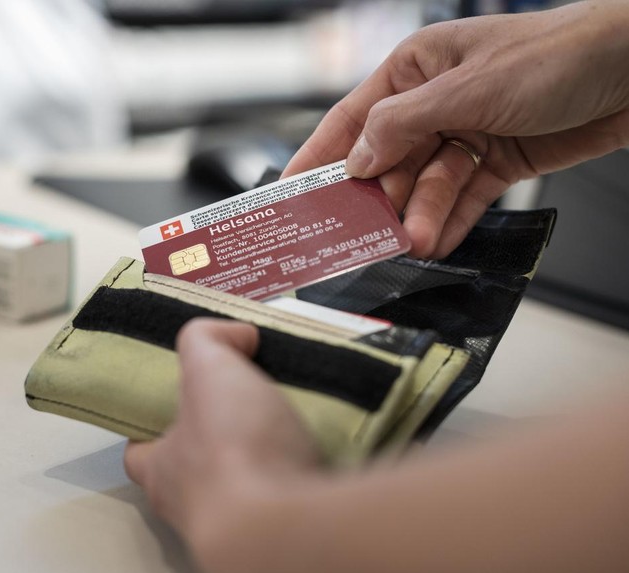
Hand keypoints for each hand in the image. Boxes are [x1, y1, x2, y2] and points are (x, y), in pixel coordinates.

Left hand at [124, 319, 320, 544]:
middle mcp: (193, 507)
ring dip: (265, 459)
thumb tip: (236, 334)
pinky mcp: (284, 535)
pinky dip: (303, 475)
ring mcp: (239, 527)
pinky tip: (324, 450)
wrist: (284, 524)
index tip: (179, 399)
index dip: (154, 424)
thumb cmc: (231, 449)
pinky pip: (289, 497)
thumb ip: (207, 338)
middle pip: (197, 470)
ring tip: (295, 423)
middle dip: (221, 440)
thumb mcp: (208, 368)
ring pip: (246, 488)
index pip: (140, 451)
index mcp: (163, 471)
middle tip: (250, 407)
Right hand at [284, 1, 628, 258]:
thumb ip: (404, 124)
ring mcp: (464, 135)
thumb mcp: (470, 87)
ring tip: (412, 242)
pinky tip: (437, 242)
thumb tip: (356, 158)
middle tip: (359, 235)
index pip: (352, 119)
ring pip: (425, 187)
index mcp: (415, 69)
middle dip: (377, 200)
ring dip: (417, 216)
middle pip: (387, 162)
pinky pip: (461, 199)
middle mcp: (434, 104)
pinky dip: (449, 221)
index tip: (289, 190)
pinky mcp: (495, 163)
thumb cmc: (559, 54)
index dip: (317, 155)